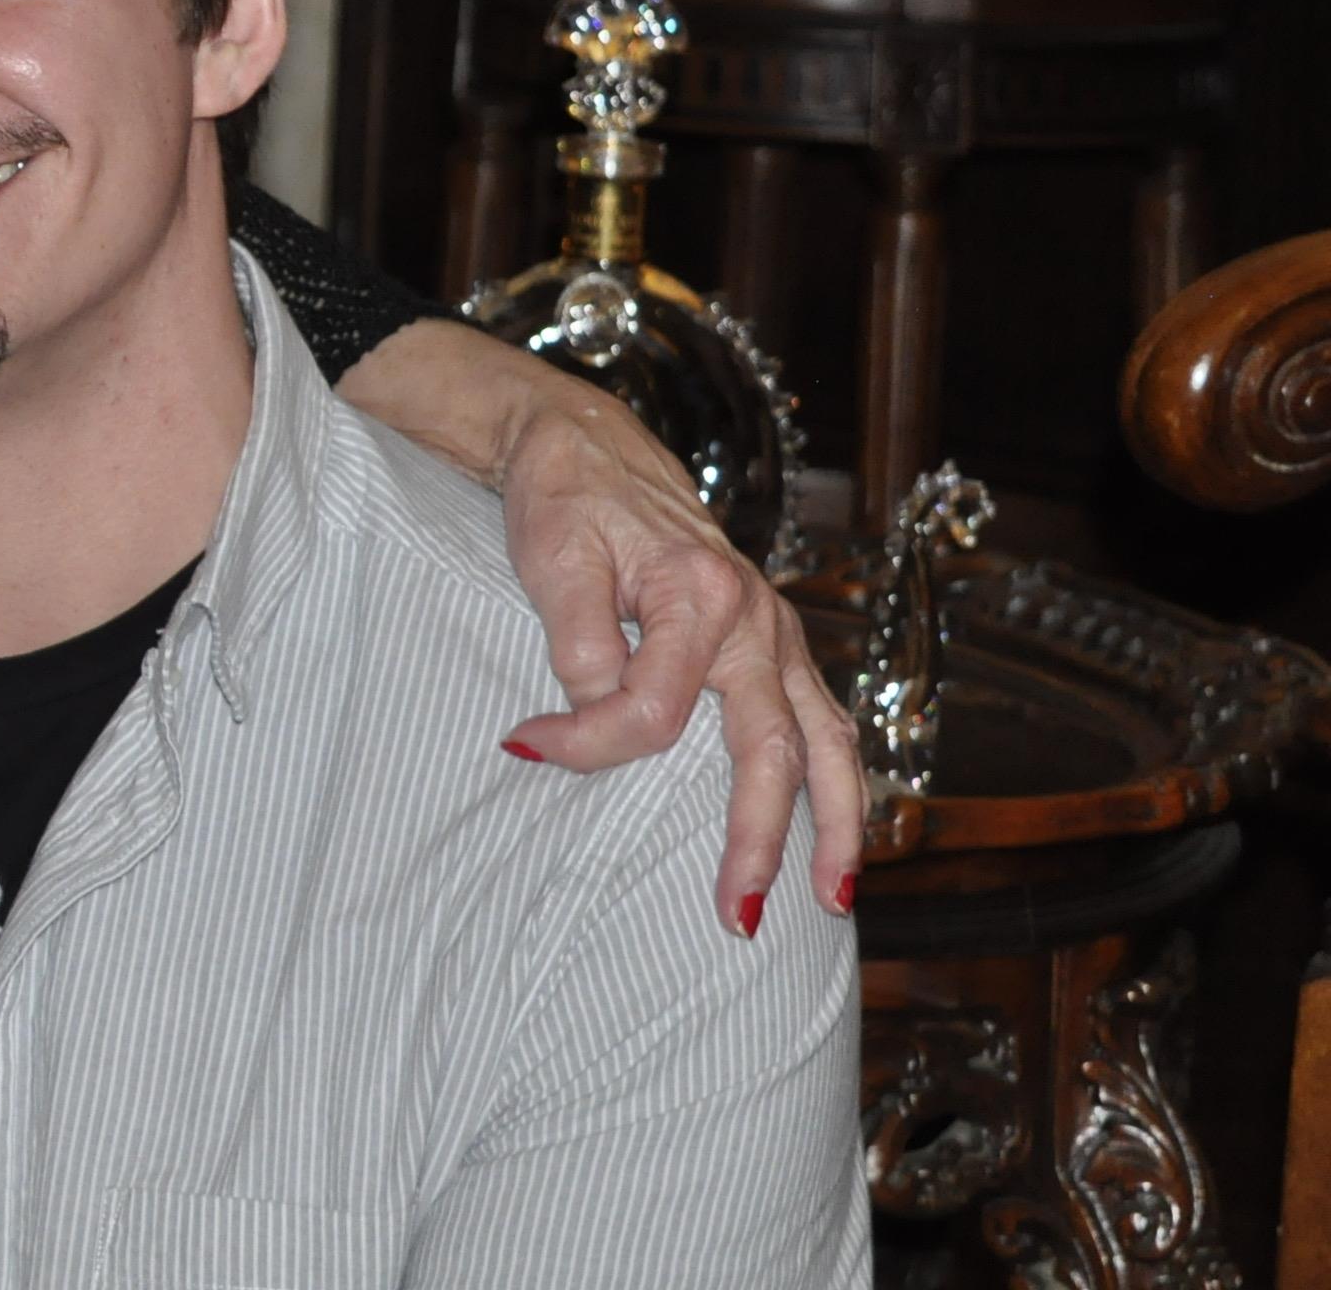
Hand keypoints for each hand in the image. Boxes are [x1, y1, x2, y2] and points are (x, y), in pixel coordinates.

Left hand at [341, 317, 860, 936]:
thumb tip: (596, 717)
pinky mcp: (774, 643)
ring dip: (834, 824)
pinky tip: (835, 836)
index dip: (586, 741)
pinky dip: (836, 782)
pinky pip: (822, 723)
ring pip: (827, 743)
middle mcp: (757, 618)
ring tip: (833, 899)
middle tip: (736, 915)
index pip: (652, 710)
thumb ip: (579, 643)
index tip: (523, 742)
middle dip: (761, 837)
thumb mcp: (553, 560)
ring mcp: (776, 633)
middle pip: (774, 748)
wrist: (589, 443)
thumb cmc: (566, 498)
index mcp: (702, 593)